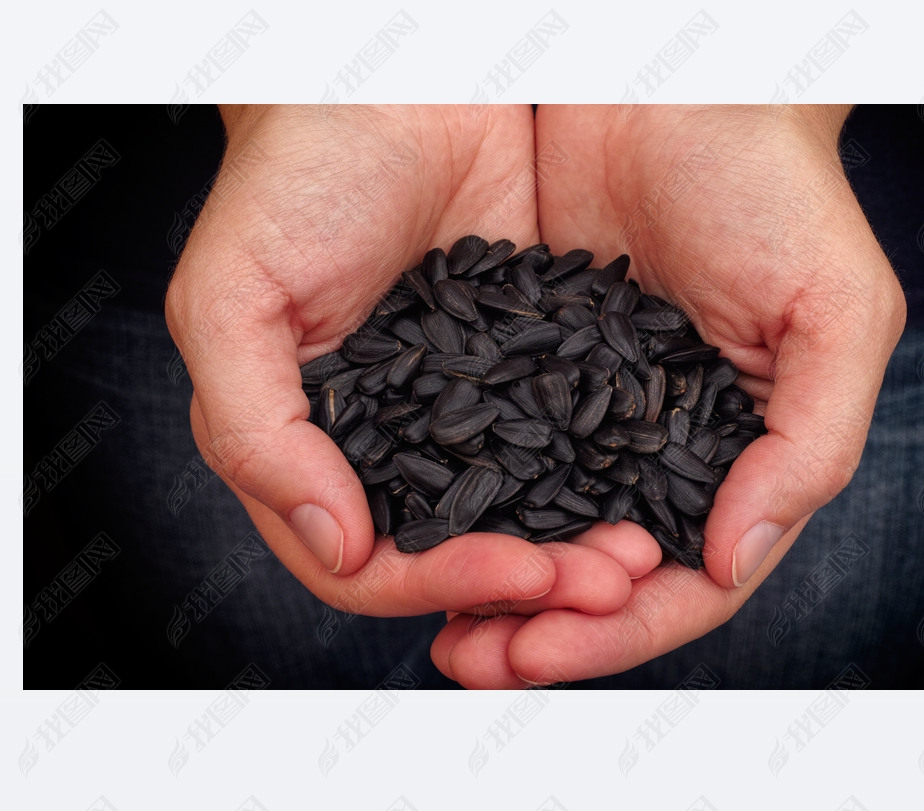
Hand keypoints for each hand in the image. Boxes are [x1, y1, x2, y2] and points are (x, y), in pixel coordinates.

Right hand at [165, 106, 635, 623]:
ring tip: (639, 559)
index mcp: (307, 457)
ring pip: (517, 527)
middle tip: (607, 583)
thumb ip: (255, 431)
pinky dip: (606, 491)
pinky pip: (568, 460)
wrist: (399, 75)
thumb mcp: (232, 299)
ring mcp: (460, 424)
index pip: (365, 569)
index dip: (440, 584)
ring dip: (576, 556)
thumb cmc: (296, 172)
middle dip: (528, 583)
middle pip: (452, 564)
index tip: (519, 570)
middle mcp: (385, 456)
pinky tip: (653, 507)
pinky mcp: (528, 382)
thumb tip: (336, 544)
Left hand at [430, 105, 906, 685]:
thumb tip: (732, 563)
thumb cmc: (776, 184)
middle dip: (538, 632)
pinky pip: (489, 468)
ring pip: (540, 542)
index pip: (687, 588)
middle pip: (602, 585)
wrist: (675, 80)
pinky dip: (460, 516)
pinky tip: (414, 544)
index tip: (538, 652)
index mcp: (742, 468)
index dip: (616, 633)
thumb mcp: (834, 311)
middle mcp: (662, 464)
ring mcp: (590, 429)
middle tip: (467, 660)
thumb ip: (807, 446)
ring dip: (491, 594)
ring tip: (437, 629)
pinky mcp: (525, 381)